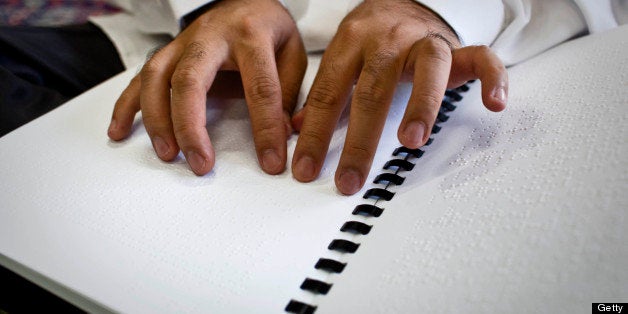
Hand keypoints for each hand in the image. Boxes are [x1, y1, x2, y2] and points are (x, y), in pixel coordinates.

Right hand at [108, 0, 305, 174]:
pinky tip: (120, 132)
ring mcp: (182, 43)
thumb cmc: (268, 28)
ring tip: (167, 154)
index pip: (260, 87)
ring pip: (156, 78)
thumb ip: (289, 92)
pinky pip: (139, 78)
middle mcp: (211, 37)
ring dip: (157, 120)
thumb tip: (288, 135)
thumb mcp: (292, 52)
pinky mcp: (167, 52)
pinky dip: (126, 106)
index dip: (265, 128)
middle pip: (190, 81)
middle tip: (200, 164)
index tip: (270, 161)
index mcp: (251, 36)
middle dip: (191, 127)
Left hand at [291, 0, 507, 194]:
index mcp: (351, 43)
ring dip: (421, 105)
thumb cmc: (373, 39)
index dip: (317, 133)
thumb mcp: (342, 59)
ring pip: (427, 70)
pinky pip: (481, 57)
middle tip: (350, 179)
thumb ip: (326, 94)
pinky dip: (492, 78)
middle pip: (373, 90)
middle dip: (360, 140)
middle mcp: (387, 40)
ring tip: (412, 141)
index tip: (307, 169)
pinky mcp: (457, 47)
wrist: (405, 0)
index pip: (330, 92)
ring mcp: (424, 41)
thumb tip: (297, 130)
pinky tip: (495, 104)